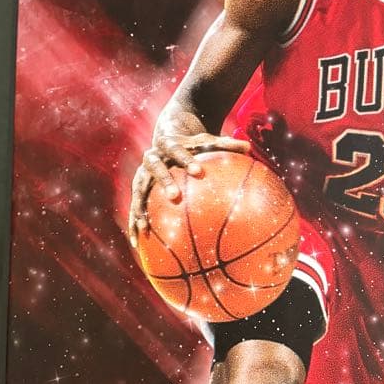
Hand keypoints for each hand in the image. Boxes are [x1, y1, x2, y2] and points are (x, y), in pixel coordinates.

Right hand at [128, 133, 250, 246]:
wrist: (165, 140)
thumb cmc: (192, 146)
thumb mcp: (207, 142)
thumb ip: (226, 144)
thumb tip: (249, 147)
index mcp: (168, 144)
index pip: (177, 150)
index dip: (186, 160)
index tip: (199, 171)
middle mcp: (151, 158)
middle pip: (155, 169)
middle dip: (164, 181)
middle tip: (174, 196)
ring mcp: (141, 174)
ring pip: (138, 191)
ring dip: (139, 208)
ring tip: (144, 227)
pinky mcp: (138, 189)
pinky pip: (134, 208)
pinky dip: (134, 224)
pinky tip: (137, 243)